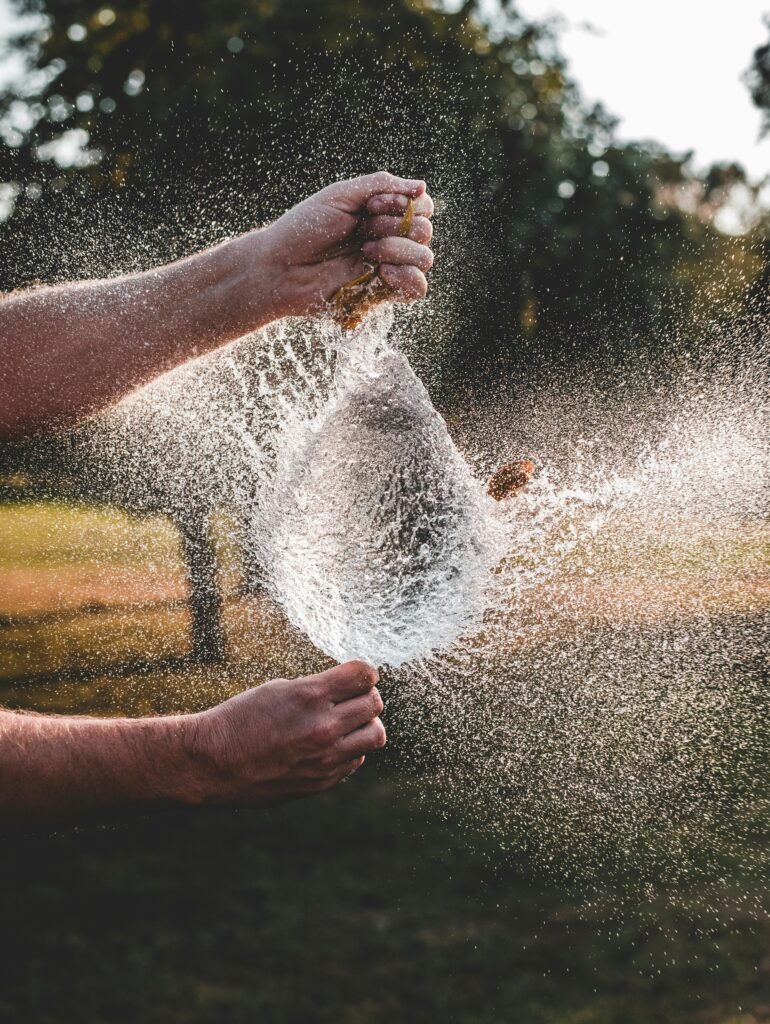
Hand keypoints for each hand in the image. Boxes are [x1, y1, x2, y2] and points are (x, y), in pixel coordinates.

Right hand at [181, 660, 385, 806]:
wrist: (212, 762)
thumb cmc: (241, 718)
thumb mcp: (278, 690)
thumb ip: (318, 688)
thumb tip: (350, 688)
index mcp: (309, 696)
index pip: (364, 675)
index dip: (365, 672)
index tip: (360, 675)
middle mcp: (322, 727)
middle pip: (374, 704)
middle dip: (366, 696)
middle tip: (352, 697)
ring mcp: (324, 758)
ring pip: (375, 735)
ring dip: (365, 724)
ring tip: (347, 722)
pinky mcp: (321, 781)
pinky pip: (355, 760)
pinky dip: (350, 749)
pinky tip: (329, 744)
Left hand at [260, 171, 434, 317]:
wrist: (280, 268)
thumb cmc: (303, 229)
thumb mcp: (341, 195)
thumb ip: (382, 185)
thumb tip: (423, 187)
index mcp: (380, 214)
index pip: (421, 207)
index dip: (405, 204)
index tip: (371, 206)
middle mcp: (387, 240)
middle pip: (424, 231)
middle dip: (396, 226)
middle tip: (363, 230)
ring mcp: (386, 267)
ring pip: (424, 259)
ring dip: (398, 250)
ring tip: (365, 251)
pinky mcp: (381, 294)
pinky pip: (417, 289)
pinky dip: (408, 277)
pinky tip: (383, 272)